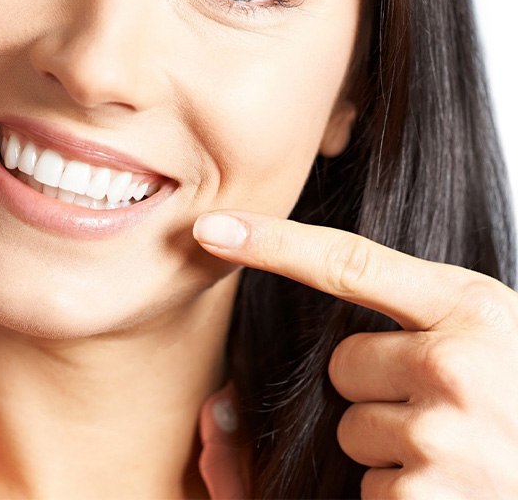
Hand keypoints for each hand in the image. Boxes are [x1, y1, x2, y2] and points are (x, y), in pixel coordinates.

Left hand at [193, 210, 517, 498]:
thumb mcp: (496, 338)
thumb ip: (421, 319)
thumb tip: (319, 329)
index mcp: (471, 308)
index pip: (348, 262)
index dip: (272, 242)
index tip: (211, 227)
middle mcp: (456, 365)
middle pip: (343, 364)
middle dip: (376, 389)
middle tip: (446, 409)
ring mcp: (445, 437)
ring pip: (354, 429)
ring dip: (393, 447)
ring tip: (462, 455)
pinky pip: (372, 487)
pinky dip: (403, 495)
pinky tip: (458, 493)